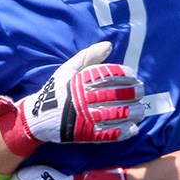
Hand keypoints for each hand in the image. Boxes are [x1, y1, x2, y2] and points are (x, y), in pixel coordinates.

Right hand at [0, 41, 144, 156]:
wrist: (38, 118)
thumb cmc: (57, 91)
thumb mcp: (68, 69)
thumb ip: (88, 56)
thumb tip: (109, 45)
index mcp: (79, 82)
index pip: (108, 76)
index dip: (125, 75)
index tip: (134, 76)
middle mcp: (82, 99)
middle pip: (114, 95)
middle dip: (132, 93)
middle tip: (141, 91)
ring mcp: (84, 118)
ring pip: (114, 115)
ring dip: (131, 112)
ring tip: (140, 110)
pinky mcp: (85, 134)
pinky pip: (107, 134)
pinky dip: (122, 132)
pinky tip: (133, 129)